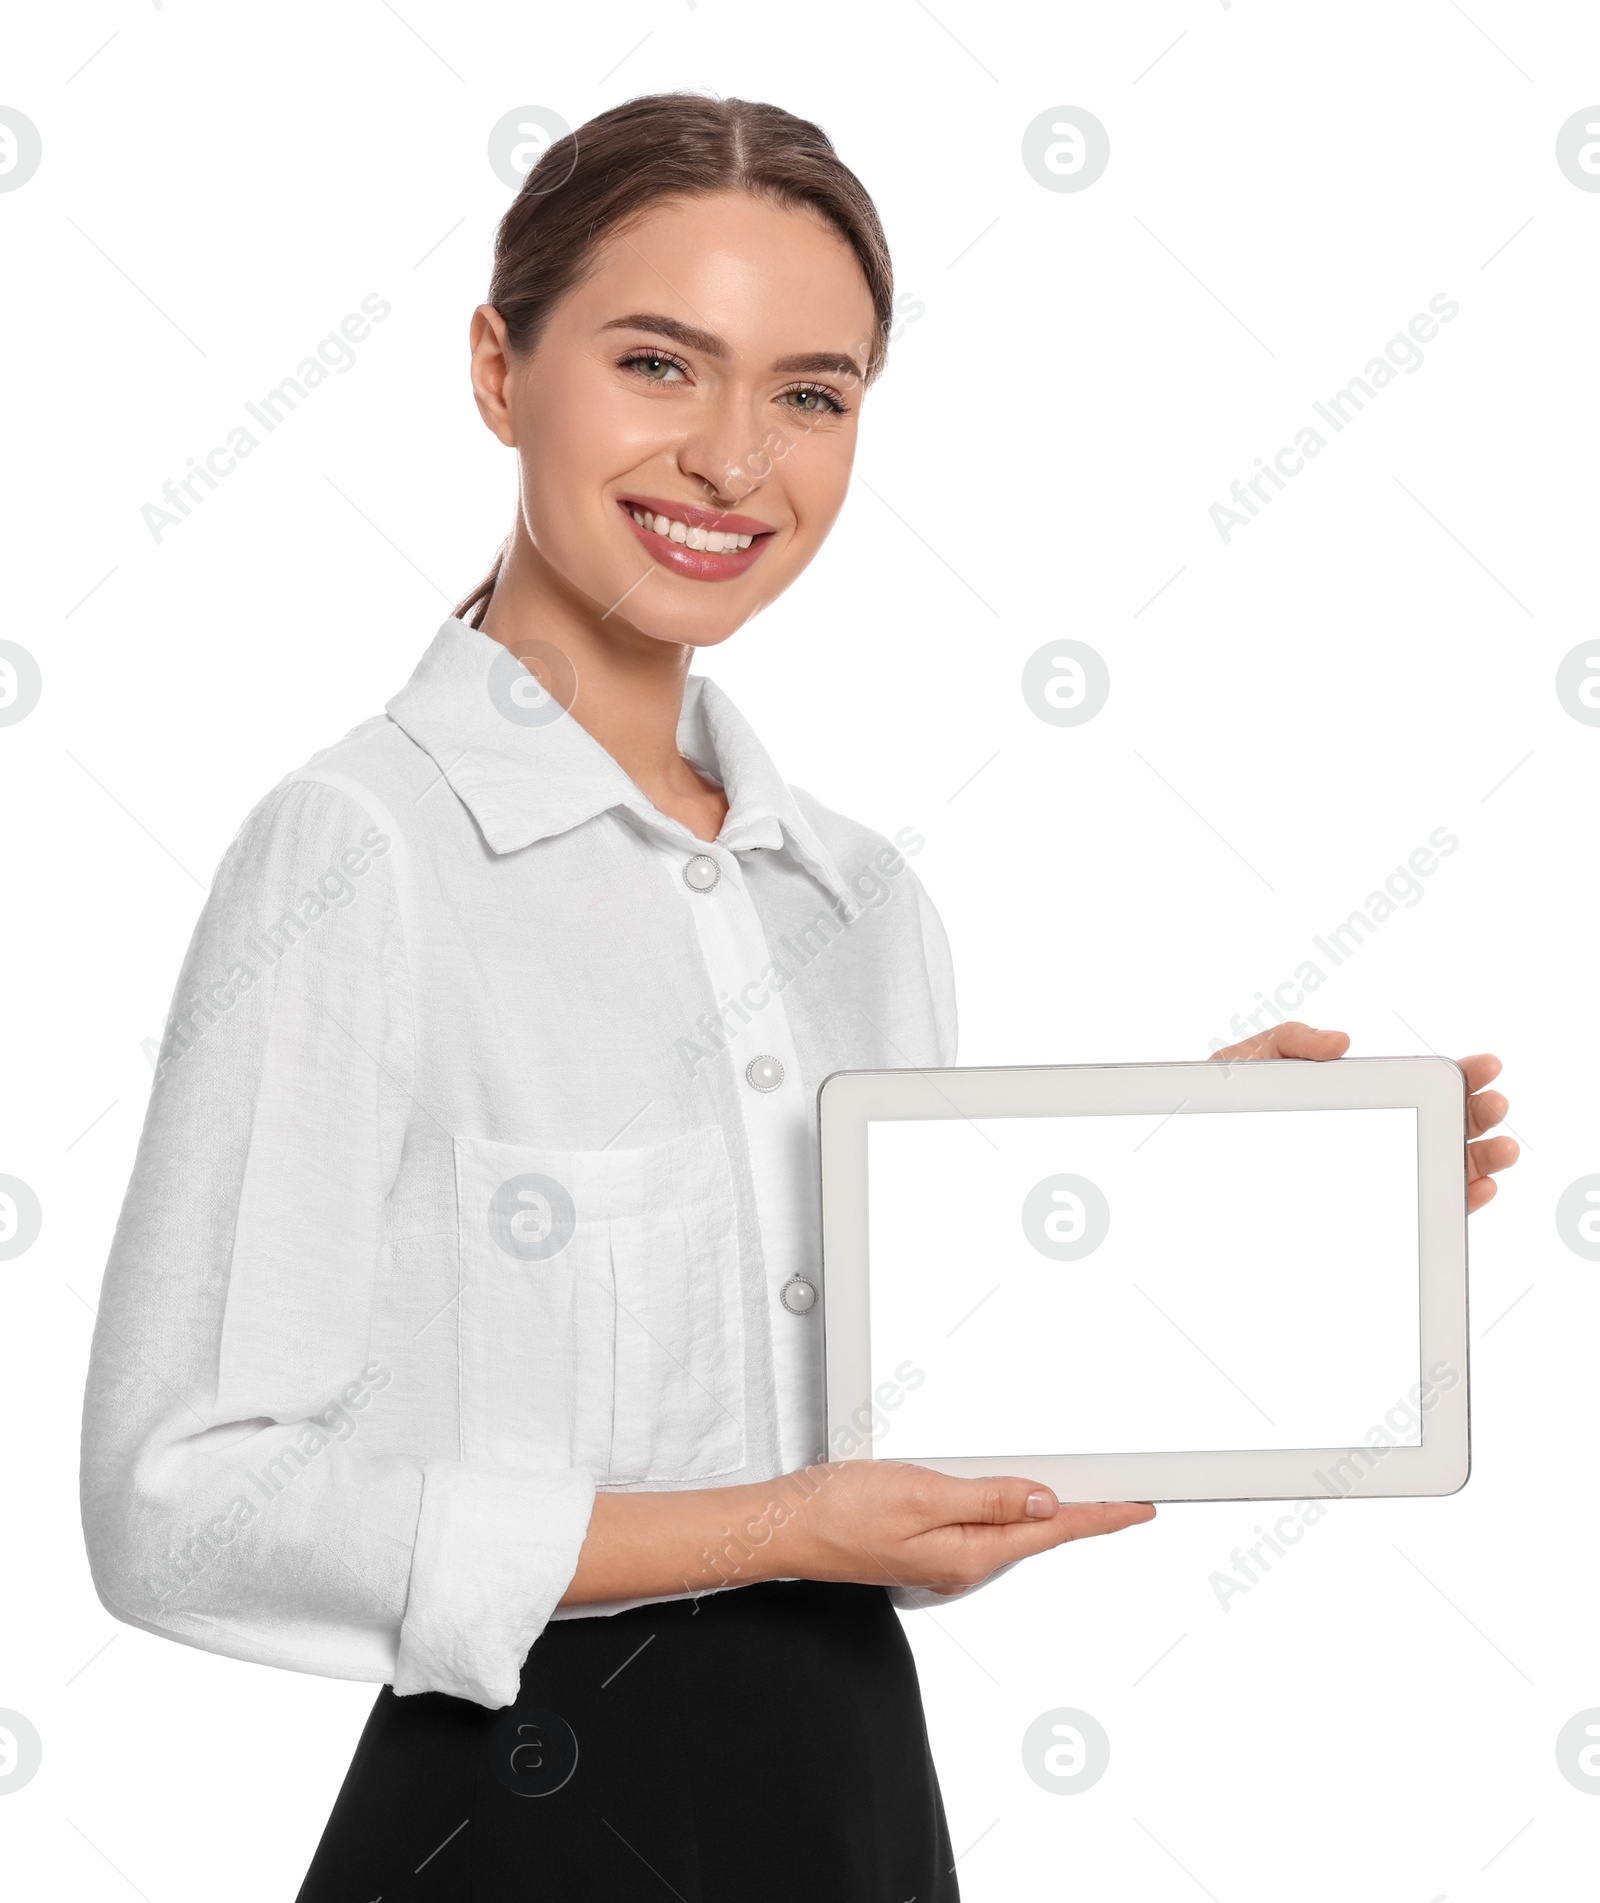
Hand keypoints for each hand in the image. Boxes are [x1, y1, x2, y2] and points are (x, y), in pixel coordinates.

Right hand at [773, 1458, 1153, 1596]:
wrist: (784, 1525)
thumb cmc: (838, 1510)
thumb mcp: (922, 1493)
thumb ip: (989, 1498)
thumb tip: (1046, 1501)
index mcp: (968, 1555)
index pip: (1052, 1532)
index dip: (1101, 1516)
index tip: (1140, 1506)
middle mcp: (962, 1564)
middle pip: (1040, 1534)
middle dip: (1085, 1513)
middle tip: (1128, 1493)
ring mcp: (945, 1558)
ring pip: (1014, 1530)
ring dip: (1050, 1511)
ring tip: (1086, 1489)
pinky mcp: (927, 1546)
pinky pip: (985, 1526)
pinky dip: (1012, 1509)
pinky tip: (1018, 1497)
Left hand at [1208, 1021, 1517, 1213]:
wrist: (1191, 1159)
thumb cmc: (1221, 1110)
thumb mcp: (1250, 1063)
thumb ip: (1291, 1042)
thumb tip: (1341, 1042)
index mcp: (1359, 1095)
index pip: (1420, 1084)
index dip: (1457, 1075)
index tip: (1484, 1067)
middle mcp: (1377, 1135)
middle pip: (1441, 1126)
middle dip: (1477, 1115)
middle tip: (1495, 1105)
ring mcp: (1374, 1174)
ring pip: (1438, 1169)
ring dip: (1477, 1160)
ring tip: (1501, 1148)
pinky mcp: (1364, 1212)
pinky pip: (1418, 1211)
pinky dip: (1453, 1203)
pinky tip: (1474, 1191)